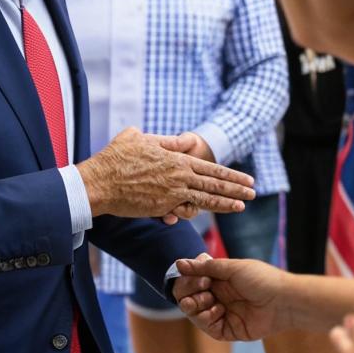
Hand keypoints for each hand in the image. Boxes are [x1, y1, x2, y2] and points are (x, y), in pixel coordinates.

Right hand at [77, 128, 254, 220]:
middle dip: (237, 189)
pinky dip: (195, 212)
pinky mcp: (162, 207)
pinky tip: (206, 214)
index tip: (246, 179)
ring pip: (206, 199)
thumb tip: (184, 141)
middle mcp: (179, 175)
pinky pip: (184, 211)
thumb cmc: (117, 157)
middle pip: (215, 184)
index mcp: (177, 158)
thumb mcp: (142, 138)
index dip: (231, 175)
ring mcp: (172, 193)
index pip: (211, 168)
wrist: (100, 181)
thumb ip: (166, 141)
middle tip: (253, 193)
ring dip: (226, 203)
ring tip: (241, 206)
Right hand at [175, 256, 289, 340]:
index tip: (198, 275)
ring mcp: (222, 314)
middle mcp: (218, 297)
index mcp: (218, 280)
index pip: (191, 280)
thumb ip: (205, 268)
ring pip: (194, 313)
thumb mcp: (231, 268)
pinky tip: (216, 311)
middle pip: (188, 297)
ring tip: (207, 299)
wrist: (284, 300)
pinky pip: (207, 327)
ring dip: (195, 305)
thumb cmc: (262, 279)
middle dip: (188, 292)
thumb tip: (179, 264)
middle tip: (202, 287)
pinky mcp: (228, 330)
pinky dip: (205, 318)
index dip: (188, 279)